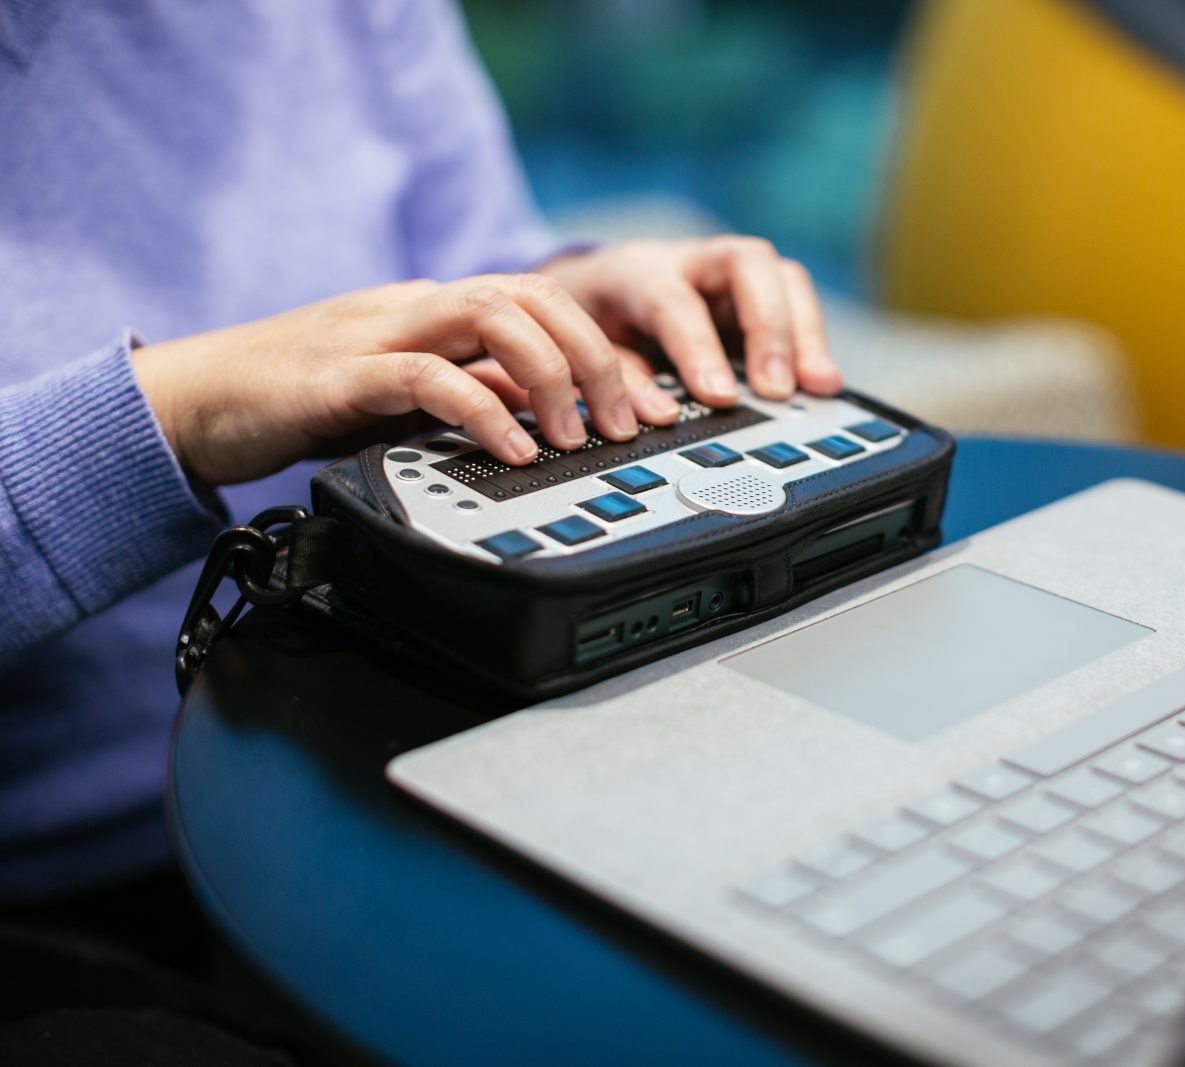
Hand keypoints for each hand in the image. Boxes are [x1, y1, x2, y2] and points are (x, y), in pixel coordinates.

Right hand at [132, 273, 662, 485]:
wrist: (197, 401)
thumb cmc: (302, 400)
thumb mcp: (407, 398)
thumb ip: (470, 394)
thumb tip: (540, 412)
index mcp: (436, 311)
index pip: (542, 301)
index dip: (603, 349)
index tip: (644, 407)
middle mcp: (416, 308)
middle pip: (532, 295)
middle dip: (595, 357)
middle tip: (625, 423)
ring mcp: (378, 332)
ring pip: (490, 315)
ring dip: (550, 376)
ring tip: (576, 437)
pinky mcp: (340, 375)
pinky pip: (425, 376)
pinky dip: (480, 410)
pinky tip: (513, 450)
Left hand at [541, 236, 842, 404]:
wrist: (595, 287)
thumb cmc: (591, 318)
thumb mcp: (586, 349)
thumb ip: (622, 381)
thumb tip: (663, 416)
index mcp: (637, 272)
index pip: (676, 302)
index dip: (699, 349)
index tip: (719, 397)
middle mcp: (691, 260)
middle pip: (747, 261)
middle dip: (769, 326)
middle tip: (775, 389)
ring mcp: (730, 271)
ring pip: (783, 276)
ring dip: (803, 332)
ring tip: (816, 387)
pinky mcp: (757, 291)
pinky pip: (796, 301)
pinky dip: (811, 340)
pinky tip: (819, 382)